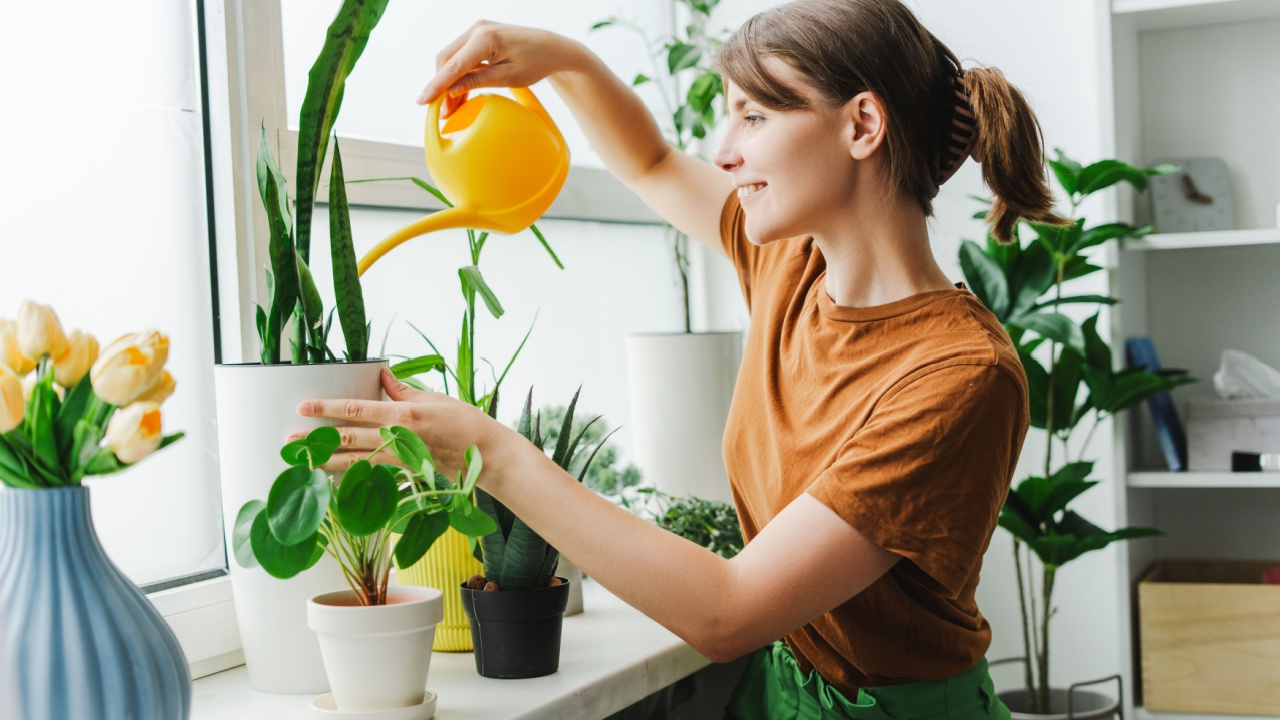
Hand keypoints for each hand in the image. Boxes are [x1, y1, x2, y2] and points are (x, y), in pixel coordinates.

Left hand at [292, 368, 514, 481]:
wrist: (485, 454)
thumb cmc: (463, 421)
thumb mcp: (432, 397)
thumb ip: (402, 389)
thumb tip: (380, 375)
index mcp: (402, 414)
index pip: (356, 409)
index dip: (327, 408)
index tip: (303, 407)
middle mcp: (397, 438)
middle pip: (347, 438)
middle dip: (316, 439)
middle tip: (289, 439)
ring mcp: (399, 458)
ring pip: (354, 460)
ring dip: (326, 461)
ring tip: (302, 461)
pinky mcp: (404, 472)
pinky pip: (371, 472)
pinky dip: (350, 475)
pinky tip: (332, 477)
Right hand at [417, 21, 582, 115]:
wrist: (551, 48)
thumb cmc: (535, 62)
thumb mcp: (507, 77)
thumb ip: (477, 82)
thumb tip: (451, 90)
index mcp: (485, 38)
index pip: (453, 66)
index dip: (436, 86)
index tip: (422, 101)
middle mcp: (477, 29)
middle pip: (446, 60)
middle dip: (441, 86)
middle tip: (442, 112)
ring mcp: (477, 30)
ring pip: (451, 58)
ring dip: (448, 81)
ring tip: (450, 108)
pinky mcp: (479, 35)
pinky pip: (461, 56)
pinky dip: (457, 74)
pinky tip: (458, 94)